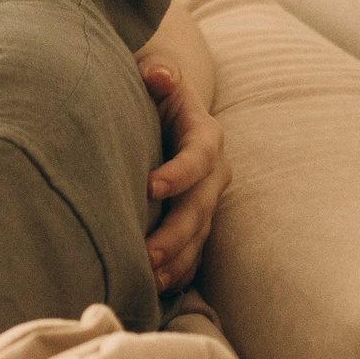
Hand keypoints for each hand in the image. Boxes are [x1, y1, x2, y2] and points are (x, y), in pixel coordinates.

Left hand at [142, 60, 229, 292]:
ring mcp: (207, 197)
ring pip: (198, 234)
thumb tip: (159, 74)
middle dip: (176, 232)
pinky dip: (179, 268)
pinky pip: (193, 248)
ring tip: (150, 279)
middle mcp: (213, 170)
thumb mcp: (155, 71)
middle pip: (200, 206)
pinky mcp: (196, 217)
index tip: (149, 186)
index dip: (179, 172)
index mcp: (204, 133)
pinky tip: (157, 286)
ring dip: (177, 259)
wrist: (166, 101)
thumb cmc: (152, 86)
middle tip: (147, 254)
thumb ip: (157, 71)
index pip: (199, 154)